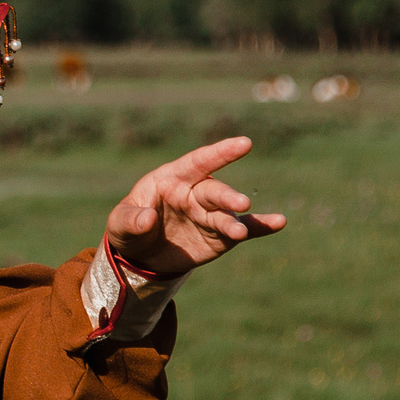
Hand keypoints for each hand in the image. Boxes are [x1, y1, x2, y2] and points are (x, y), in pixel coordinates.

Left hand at [103, 136, 283, 275]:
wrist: (141, 256)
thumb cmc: (129, 228)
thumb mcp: (120, 224)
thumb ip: (132, 219)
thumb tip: (147, 219)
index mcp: (171, 179)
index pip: (197, 162)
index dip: (220, 153)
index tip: (244, 144)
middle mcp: (194, 193)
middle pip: (214, 191)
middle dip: (227, 197)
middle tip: (240, 204)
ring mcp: (209, 214)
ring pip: (227, 214)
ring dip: (235, 222)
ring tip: (240, 231)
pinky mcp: (220, 236)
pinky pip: (244, 229)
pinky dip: (261, 226)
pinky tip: (279, 222)